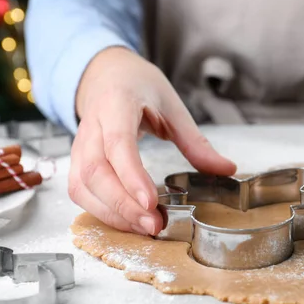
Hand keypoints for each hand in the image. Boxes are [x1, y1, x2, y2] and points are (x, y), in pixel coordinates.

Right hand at [69, 47, 235, 235]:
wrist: (106, 75)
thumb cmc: (139, 88)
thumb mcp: (173, 107)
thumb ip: (197, 142)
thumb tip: (226, 170)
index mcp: (116, 105)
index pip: (118, 143)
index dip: (131, 175)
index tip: (151, 201)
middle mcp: (91, 126)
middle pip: (95, 172)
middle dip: (124, 204)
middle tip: (154, 224)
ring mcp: (79, 146)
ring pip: (83, 186)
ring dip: (113, 213)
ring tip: (146, 227)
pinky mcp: (77, 162)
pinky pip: (81, 192)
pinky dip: (103, 211)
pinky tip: (129, 221)